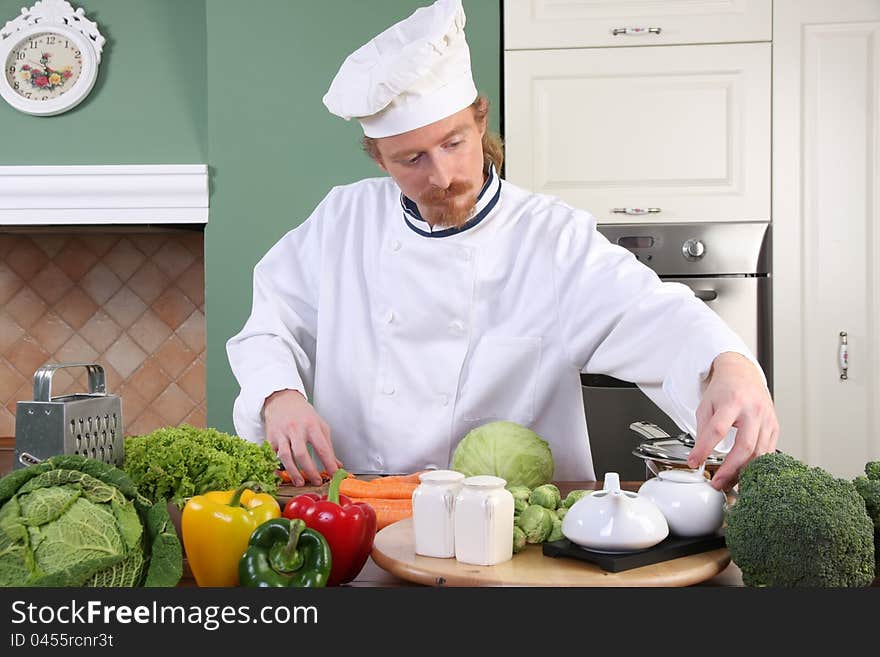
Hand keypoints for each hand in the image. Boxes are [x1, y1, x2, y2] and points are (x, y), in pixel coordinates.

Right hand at [262, 389, 340, 485]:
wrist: (282, 400)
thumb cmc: (303, 413)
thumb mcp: (320, 425)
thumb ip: (328, 445)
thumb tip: (336, 465)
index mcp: (311, 425)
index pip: (322, 448)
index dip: (329, 463)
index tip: (334, 474)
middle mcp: (296, 429)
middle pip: (302, 454)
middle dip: (310, 471)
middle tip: (317, 482)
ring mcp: (281, 434)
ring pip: (285, 457)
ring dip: (293, 472)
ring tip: (300, 483)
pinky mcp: (270, 438)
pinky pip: (271, 456)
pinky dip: (275, 468)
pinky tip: (282, 476)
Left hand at [687, 352, 778, 490]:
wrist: (743, 375)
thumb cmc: (724, 390)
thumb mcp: (706, 405)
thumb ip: (703, 430)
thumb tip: (699, 456)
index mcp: (733, 402)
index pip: (718, 430)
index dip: (705, 449)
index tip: (695, 462)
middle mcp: (754, 411)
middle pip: (744, 446)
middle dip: (729, 469)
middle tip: (716, 482)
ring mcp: (767, 419)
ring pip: (759, 454)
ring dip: (743, 472)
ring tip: (729, 483)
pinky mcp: (775, 427)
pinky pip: (768, 452)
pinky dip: (756, 466)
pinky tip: (745, 474)